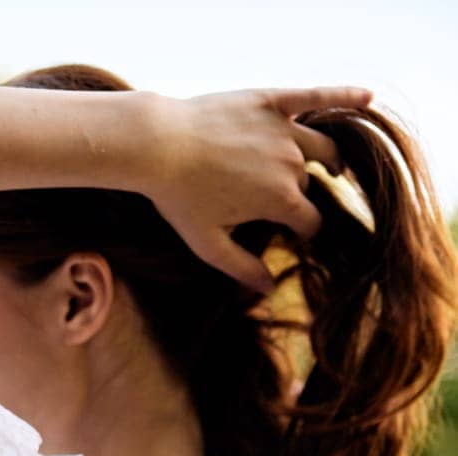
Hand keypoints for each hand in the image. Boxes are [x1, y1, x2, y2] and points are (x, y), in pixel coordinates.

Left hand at [138, 85, 373, 293]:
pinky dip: (346, 95)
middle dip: (301, 195)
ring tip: (328, 167)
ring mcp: (285, 129)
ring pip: (324, 146)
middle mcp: (291, 164)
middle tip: (283, 200)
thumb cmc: (179, 199)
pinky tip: (368, 96)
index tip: (293, 235)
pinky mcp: (273, 99)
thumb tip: (268, 289)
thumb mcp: (208, 245)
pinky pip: (318, 95)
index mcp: (280, 201)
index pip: (311, 222)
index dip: (303, 231)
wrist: (158, 145)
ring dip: (330, 159)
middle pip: (311, 184)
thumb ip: (241, 268)